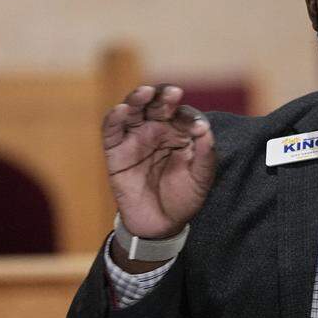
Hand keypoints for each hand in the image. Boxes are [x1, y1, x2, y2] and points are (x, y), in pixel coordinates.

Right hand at [103, 84, 215, 240]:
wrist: (160, 225)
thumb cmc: (184, 198)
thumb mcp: (201, 178)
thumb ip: (205, 154)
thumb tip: (204, 128)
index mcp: (179, 132)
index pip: (182, 114)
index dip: (188, 115)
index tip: (196, 127)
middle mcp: (157, 129)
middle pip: (157, 105)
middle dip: (164, 97)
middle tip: (173, 94)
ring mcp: (135, 137)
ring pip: (133, 110)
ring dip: (137, 98)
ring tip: (146, 93)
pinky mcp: (116, 150)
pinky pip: (112, 129)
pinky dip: (114, 117)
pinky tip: (121, 110)